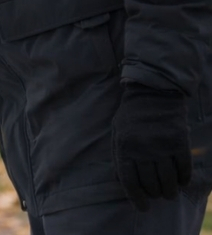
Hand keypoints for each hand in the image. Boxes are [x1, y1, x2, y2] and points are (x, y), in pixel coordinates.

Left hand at [112, 82, 191, 210]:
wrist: (153, 93)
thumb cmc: (132, 116)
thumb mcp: (116, 133)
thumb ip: (117, 156)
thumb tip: (119, 180)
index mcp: (124, 147)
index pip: (129, 181)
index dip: (136, 198)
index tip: (143, 207)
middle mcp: (142, 149)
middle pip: (150, 183)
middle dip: (154, 194)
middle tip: (158, 196)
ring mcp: (162, 146)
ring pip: (168, 179)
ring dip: (169, 191)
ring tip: (169, 194)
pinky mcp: (179, 142)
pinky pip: (183, 168)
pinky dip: (184, 179)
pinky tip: (182, 181)